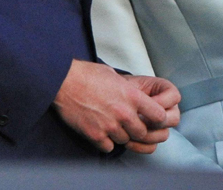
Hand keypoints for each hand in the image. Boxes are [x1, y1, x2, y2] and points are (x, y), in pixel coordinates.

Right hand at [53, 59, 178, 153]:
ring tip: (109, 123)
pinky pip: (108, 147)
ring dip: (119, 135)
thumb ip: (128, 89)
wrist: (63, 81)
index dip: (156, 117)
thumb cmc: (86, 74)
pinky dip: (105, 141)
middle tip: (127, 123)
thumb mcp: (114, 76)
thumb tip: (135, 97)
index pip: (159, 115)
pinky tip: (100, 130)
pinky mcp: (95, 135)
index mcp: (131, 96)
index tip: (150, 117)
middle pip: (142, 133)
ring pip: (125, 140)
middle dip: (136, 129)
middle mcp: (123, 113)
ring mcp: (109, 126)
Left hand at [121, 74, 180, 152]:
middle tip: (139, 118)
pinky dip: (139, 146)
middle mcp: (168, 109)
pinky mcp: (152, 138)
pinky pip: (152, 147)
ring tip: (130, 128)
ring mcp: (162, 125)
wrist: (115, 101)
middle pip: (174, 119)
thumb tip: (142, 105)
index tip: (144, 102)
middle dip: (156, 120)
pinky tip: (127, 140)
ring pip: (164, 135)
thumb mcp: (130, 84)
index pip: (174, 96)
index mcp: (165, 90)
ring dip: (147, 134)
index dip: (161, 101)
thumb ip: (138, 91)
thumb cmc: (123, 89)